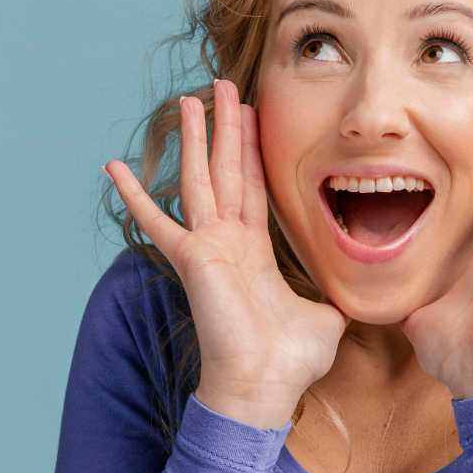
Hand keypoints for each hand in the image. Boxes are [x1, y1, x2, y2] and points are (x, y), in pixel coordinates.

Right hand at [103, 79, 348, 427]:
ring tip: (190, 100)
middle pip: (227, 172)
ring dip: (196, 140)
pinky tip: (112, 166)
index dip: (253, 152)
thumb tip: (359, 292)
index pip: (254, 189)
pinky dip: (134, 197)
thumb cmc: (291, 360)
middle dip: (227, 129)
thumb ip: (335, 294)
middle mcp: (228, 243)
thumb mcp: (327, 317)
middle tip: (223, 87)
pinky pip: (156, 222)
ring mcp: (207, 248)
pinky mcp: (191, 259)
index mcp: (256, 252)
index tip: (251, 116)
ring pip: (200, 180)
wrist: (264, 386)